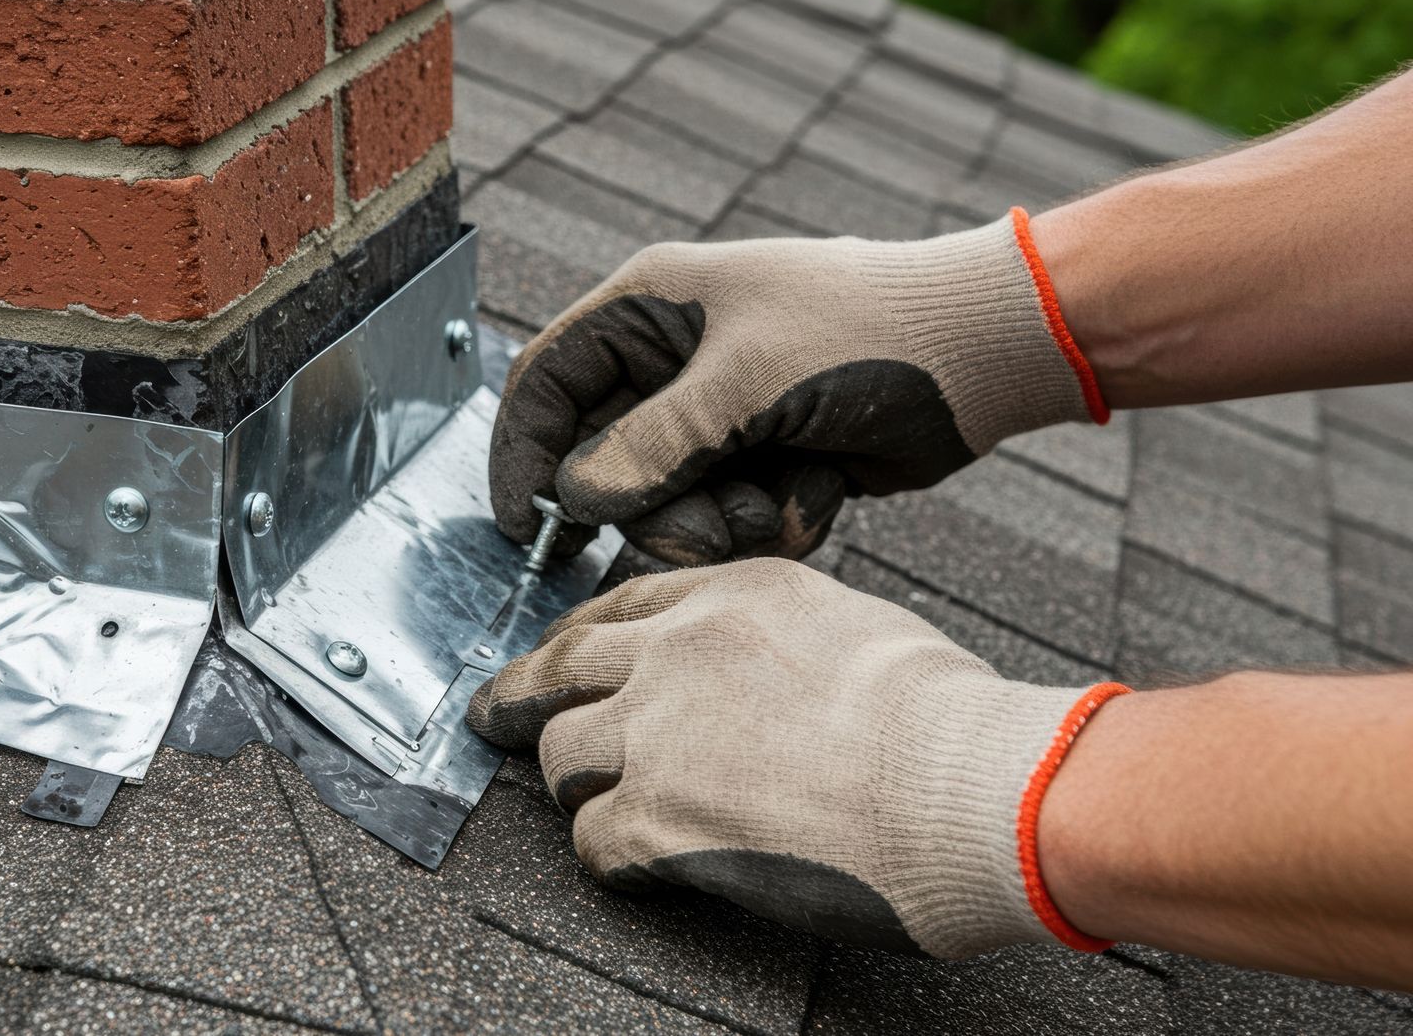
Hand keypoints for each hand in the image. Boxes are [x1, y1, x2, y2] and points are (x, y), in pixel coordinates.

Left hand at [465, 558, 1126, 957]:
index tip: (557, 657)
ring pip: (558, 757)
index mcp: (730, 598)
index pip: (616, 606)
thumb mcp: (853, 624)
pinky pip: (591, 842)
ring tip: (593, 806)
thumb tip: (753, 665)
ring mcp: (658, 737)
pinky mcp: (658, 821)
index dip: (574, 639)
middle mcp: (677, 655)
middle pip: (556, 672)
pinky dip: (607, 857)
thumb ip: (775, 634)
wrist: (970, 789)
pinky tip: (635, 864)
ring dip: (574, 786)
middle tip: (493, 717)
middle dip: (519, 698)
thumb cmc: (945, 718)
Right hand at [489, 211, 1104, 566]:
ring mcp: (724, 414)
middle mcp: (676, 362)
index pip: (546, 382)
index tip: (524, 528)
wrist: (988, 352)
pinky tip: (820, 487)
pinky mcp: (767, 457)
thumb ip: (652, 445)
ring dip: (721, 519)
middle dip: (656, 507)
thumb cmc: (869, 331)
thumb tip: (574, 498)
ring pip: (669, 504)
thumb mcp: (747, 382)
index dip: (524, 455)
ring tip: (777, 494)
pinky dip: (772, 516)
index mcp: (652, 309)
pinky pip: (729, 516)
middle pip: (606, 463)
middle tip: (707, 523)